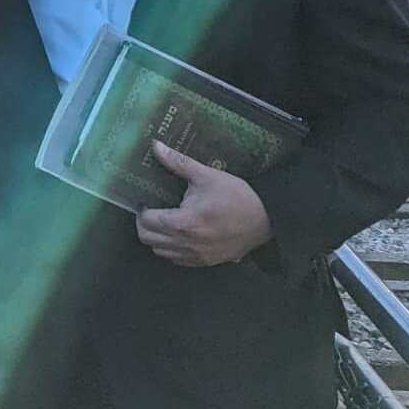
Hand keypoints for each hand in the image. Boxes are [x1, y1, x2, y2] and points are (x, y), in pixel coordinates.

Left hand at [135, 142, 272, 267]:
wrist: (266, 220)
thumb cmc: (237, 196)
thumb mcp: (207, 175)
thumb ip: (178, 162)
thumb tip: (156, 146)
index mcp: (183, 223)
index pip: (147, 221)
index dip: (142, 210)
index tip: (145, 199)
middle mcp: (186, 244)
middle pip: (148, 239)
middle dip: (144, 224)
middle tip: (150, 210)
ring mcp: (196, 257)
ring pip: (160, 252)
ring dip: (156, 238)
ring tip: (163, 221)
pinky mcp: (206, 262)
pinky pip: (177, 260)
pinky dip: (171, 249)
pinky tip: (179, 234)